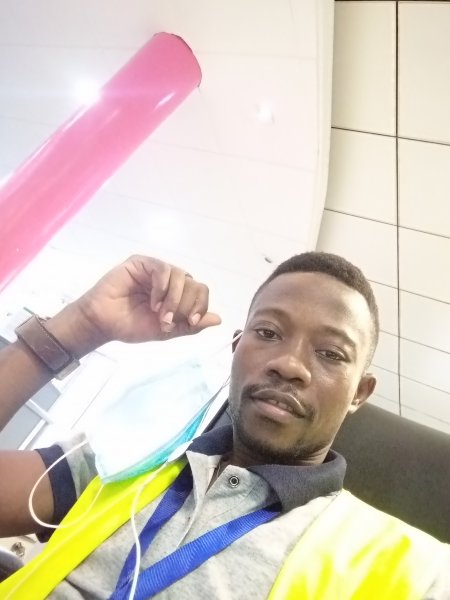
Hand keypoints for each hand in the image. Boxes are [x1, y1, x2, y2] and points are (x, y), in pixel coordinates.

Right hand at [50, 256, 221, 353]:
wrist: (103, 324)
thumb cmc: (131, 326)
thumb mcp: (166, 331)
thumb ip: (191, 325)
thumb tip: (218, 319)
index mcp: (177, 294)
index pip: (201, 292)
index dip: (200, 306)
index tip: (190, 322)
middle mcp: (169, 280)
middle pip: (194, 284)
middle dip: (184, 306)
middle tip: (167, 321)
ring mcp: (155, 270)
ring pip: (181, 276)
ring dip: (173, 299)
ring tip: (159, 313)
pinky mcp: (141, 263)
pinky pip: (163, 269)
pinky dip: (162, 288)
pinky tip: (153, 302)